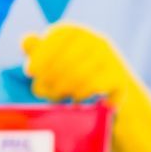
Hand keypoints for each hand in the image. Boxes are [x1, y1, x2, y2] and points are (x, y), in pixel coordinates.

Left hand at [20, 23, 150, 151]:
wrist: (126, 116)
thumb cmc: (86, 92)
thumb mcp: (62, 73)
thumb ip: (43, 55)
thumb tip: (25, 40)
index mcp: (82, 35)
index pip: (58, 34)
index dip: (42, 52)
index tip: (31, 71)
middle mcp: (98, 42)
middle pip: (66, 53)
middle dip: (49, 74)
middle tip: (41, 91)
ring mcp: (112, 60)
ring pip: (78, 70)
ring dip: (63, 86)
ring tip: (59, 99)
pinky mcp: (121, 80)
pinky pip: (94, 84)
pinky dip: (81, 95)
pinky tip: (77, 102)